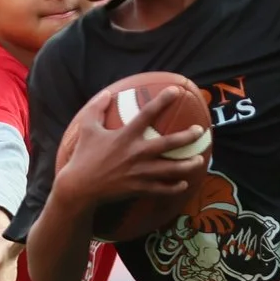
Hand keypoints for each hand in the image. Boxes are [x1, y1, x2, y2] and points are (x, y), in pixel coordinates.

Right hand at [55, 88, 207, 210]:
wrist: (79, 188)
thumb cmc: (83, 156)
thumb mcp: (87, 128)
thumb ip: (97, 108)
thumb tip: (107, 93)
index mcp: (126, 136)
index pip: (148, 114)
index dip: (163, 100)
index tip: (176, 91)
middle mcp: (136, 153)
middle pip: (169, 143)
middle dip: (187, 137)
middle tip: (200, 131)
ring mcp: (140, 172)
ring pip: (171, 169)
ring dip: (188, 165)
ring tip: (199, 160)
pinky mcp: (139, 188)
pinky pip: (162, 189)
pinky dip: (174, 187)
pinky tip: (183, 184)